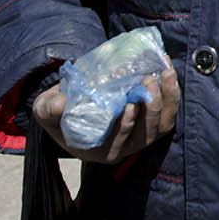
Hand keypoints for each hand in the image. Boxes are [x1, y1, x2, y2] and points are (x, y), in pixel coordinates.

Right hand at [32, 65, 179, 165]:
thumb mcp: (47, 109)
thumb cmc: (59, 110)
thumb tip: (60, 103)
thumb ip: (51, 109)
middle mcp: (125, 147)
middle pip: (147, 134)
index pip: (118, 142)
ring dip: (168, 98)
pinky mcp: (152, 120)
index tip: (128, 104)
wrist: (73, 102)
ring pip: (163, 123)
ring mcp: (141, 135)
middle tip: (148, 80)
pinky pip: (168, 111)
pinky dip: (171, 92)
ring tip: (166, 72)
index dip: (126, 126)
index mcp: (101, 150)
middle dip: (152, 107)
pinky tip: (167, 69)